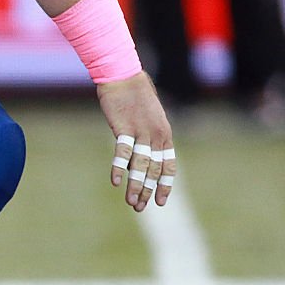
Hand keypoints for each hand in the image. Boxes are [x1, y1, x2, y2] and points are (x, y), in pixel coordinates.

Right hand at [97, 72, 176, 212]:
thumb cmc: (133, 98)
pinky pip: (123, 152)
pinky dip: (119, 168)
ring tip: (132, 203)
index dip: (164, 185)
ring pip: (141, 165)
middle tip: (140, 208)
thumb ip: (144, 140)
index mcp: (164, 134)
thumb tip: (136, 161)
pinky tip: (116, 182)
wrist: (123, 76)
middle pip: (154, 170)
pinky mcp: (124, 128)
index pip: (168, 166)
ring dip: (136, 186)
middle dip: (147, 191)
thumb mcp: (145, 120)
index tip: (160, 202)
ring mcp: (141, 132)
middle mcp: (156, 135)